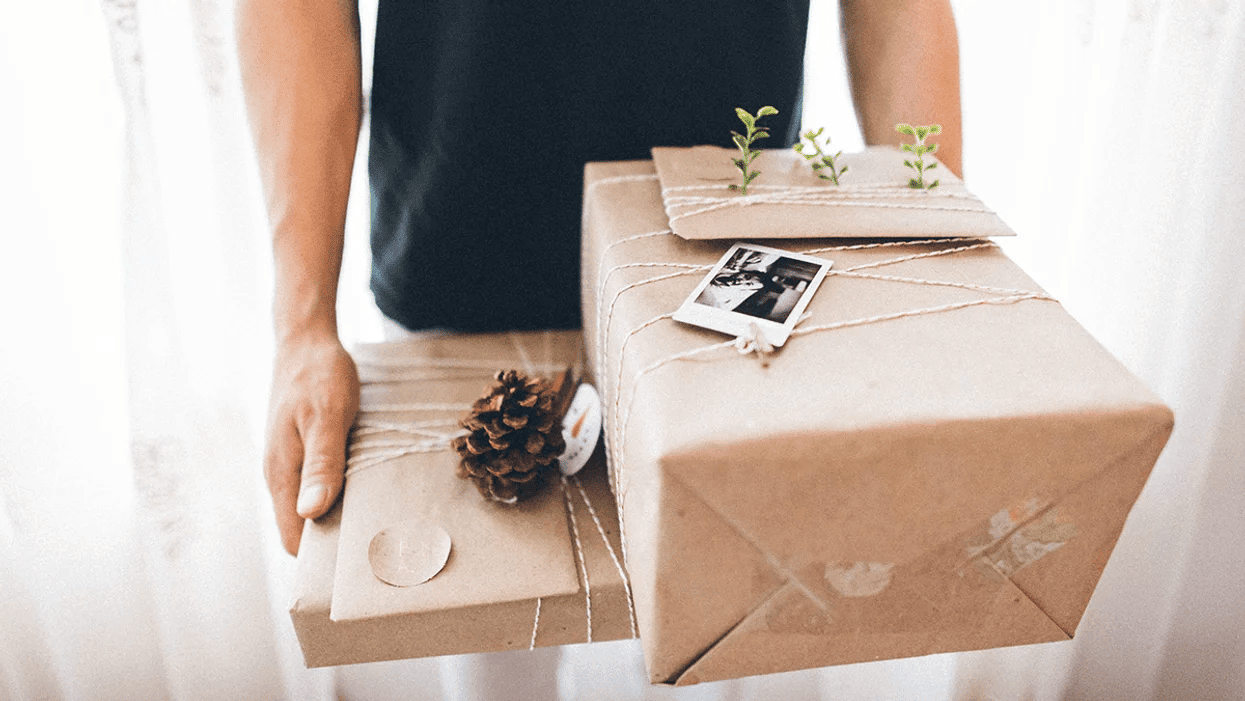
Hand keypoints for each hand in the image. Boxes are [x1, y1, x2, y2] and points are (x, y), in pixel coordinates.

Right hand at [264, 332, 359, 554]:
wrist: (305, 341)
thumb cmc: (318, 376)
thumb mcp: (326, 417)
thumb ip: (320, 463)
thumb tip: (310, 512)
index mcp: (280, 473)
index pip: (294, 538)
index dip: (321, 557)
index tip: (358, 563)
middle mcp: (281, 475)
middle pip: (303, 528)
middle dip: (335, 542)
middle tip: (380, 547)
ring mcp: (291, 464)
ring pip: (313, 508)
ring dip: (341, 518)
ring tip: (380, 524)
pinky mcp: (304, 453)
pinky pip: (320, 487)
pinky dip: (342, 496)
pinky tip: (369, 493)